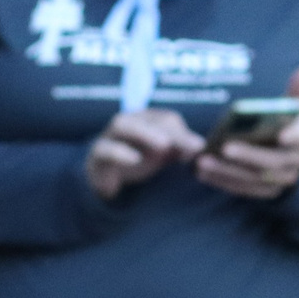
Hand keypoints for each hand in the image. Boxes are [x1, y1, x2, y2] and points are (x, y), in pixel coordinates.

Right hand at [86, 108, 203, 200]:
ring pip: (123, 125)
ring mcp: (110, 136)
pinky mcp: (97, 154)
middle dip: (171, 131)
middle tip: (191, 145)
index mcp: (146, 120)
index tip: (199, 148)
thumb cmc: (137, 161)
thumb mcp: (162, 155)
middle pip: (148, 120)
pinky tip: (135, 159)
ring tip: (165, 145)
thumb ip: (180, 149)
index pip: (167, 119)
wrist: (105, 178)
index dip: (184, 132)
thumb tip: (201, 146)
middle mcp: (128, 122)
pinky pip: (105, 149)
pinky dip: (120, 152)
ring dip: (145, 132)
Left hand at [196, 65, 298, 199]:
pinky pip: (244, 189)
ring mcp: (281, 180)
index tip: (279, 134)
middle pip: (272, 162)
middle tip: (225, 147)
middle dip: (248, 156)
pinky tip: (203, 173)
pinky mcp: (266, 192)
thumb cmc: (290, 124)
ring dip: (228, 172)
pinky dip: (223, 182)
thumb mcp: (296, 108)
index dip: (291, 137)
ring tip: (204, 161)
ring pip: (254, 179)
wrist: (295, 155)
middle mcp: (296, 163)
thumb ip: (297, 91)